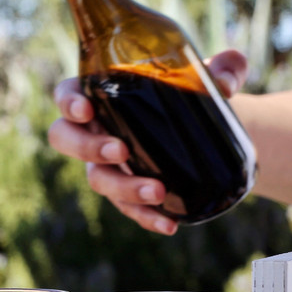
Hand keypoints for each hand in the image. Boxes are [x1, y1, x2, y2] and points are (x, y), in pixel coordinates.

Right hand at [47, 50, 248, 234]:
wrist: (206, 128)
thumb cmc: (191, 92)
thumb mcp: (210, 75)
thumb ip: (223, 68)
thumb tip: (226, 78)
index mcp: (101, 93)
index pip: (67, 94)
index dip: (68, 102)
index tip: (86, 109)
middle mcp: (95, 129)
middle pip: (65, 139)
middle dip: (87, 147)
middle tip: (121, 151)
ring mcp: (106, 164)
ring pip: (97, 178)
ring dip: (123, 187)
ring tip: (157, 190)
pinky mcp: (125, 192)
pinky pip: (127, 208)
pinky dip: (145, 217)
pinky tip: (169, 224)